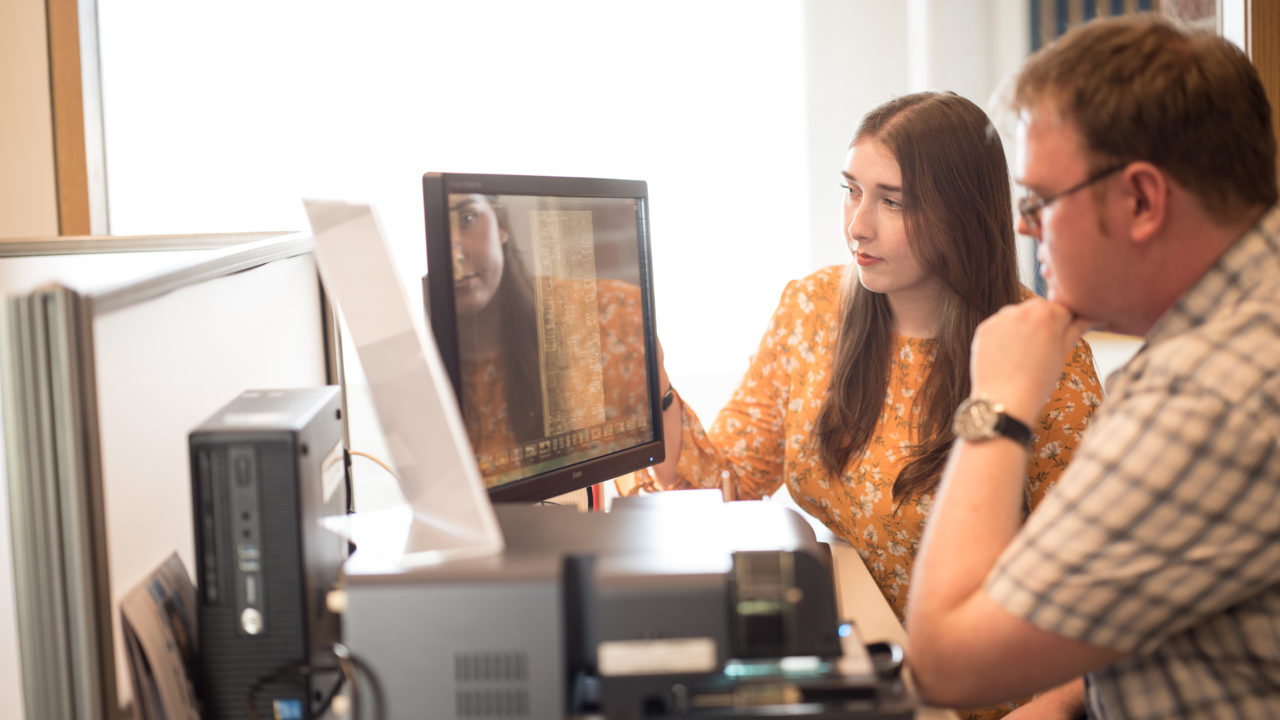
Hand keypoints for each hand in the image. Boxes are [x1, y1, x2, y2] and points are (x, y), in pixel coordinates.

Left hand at [969, 299, 1095, 424]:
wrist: (1005, 400)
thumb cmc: (1039, 380)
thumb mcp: (1063, 352)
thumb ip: (1076, 329)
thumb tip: (1092, 316)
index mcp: (1048, 312)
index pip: (1061, 310)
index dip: (1062, 327)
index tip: (1056, 344)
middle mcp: (1022, 308)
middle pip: (1038, 309)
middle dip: (1041, 324)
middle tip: (1039, 351)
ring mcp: (1000, 318)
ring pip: (1016, 316)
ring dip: (1021, 328)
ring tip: (1022, 355)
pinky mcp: (984, 328)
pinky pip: (998, 326)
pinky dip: (1003, 337)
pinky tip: (1006, 356)